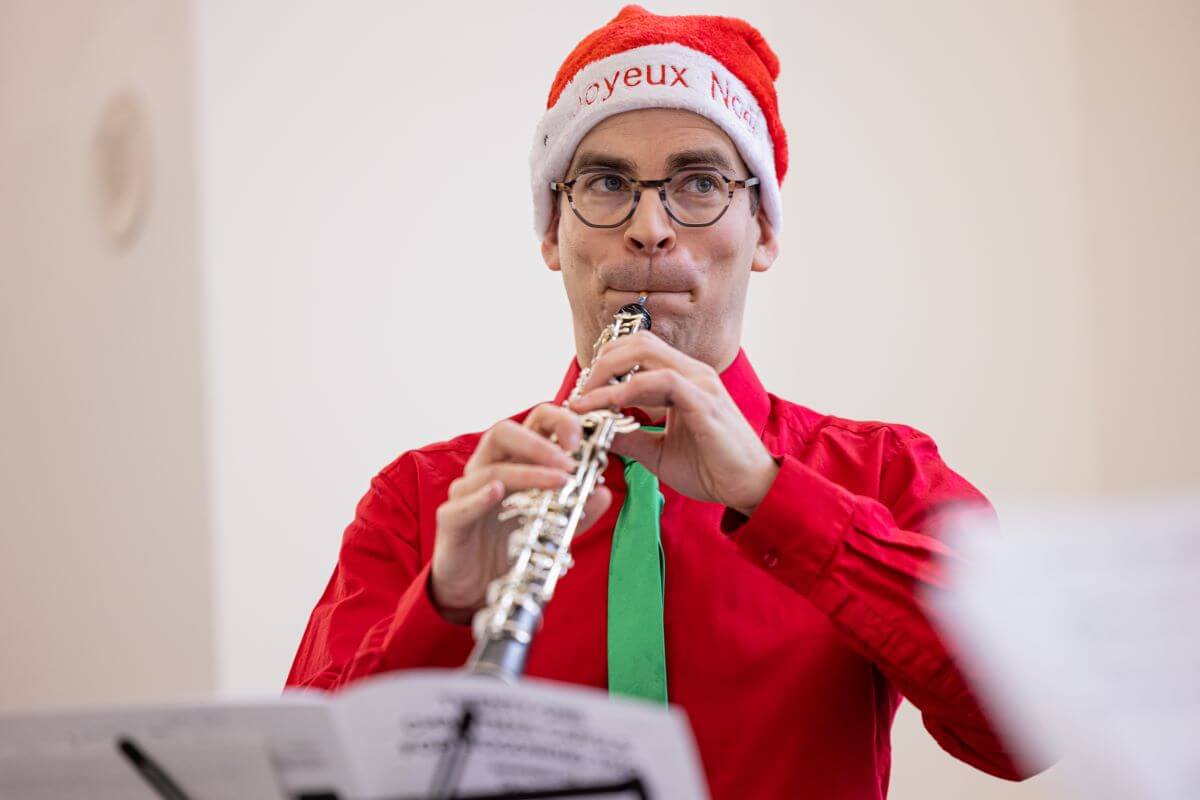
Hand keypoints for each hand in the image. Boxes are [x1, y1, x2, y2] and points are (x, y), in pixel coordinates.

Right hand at [430, 404, 612, 622]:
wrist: (477, 588)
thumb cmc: (512, 548)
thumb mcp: (554, 529)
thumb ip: (578, 511)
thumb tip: (603, 493)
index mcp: (514, 462)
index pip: (532, 424)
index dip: (557, 421)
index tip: (581, 439)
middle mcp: (487, 469)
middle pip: (503, 433)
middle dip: (538, 442)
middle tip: (569, 461)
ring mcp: (466, 493)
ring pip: (490, 470)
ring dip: (527, 473)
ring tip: (558, 483)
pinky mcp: (450, 522)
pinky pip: (460, 505)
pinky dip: (479, 497)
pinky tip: (496, 493)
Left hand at [568, 331, 778, 515]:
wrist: (749, 488)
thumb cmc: (711, 468)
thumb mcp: (657, 452)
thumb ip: (628, 436)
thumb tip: (595, 428)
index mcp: (683, 379)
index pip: (638, 349)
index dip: (606, 363)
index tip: (583, 391)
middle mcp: (692, 372)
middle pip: (637, 341)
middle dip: (600, 363)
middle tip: (580, 393)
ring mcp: (700, 383)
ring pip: (645, 353)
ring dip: (607, 374)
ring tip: (586, 400)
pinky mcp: (704, 401)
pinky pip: (660, 382)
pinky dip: (627, 392)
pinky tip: (609, 408)